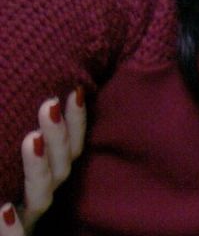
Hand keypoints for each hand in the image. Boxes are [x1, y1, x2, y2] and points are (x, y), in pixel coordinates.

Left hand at [0, 88, 85, 235]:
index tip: (75, 91)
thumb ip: (39, 138)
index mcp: (44, 178)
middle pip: (61, 169)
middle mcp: (39, 198)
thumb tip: (45, 100)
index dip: (76, 122)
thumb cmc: (4, 188)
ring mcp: (26, 221)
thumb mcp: (12, 156)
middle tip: (49, 104)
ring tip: (33, 140)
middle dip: (59, 136)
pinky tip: (4, 210)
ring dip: (39, 169)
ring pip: (42, 197)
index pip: (69, 148)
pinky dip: (12, 227)